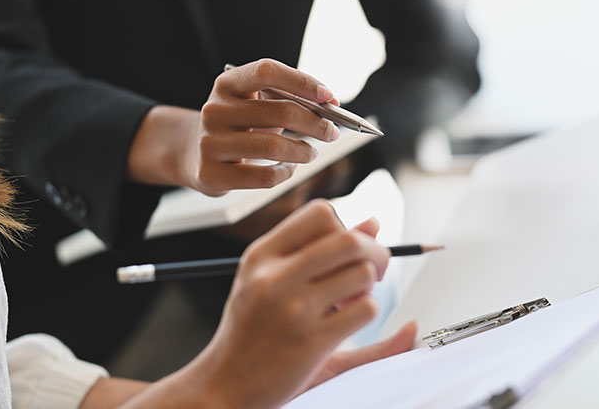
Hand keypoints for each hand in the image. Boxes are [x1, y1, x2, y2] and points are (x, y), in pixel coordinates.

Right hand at [111, 200, 413, 408]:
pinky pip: (366, 309)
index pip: (321, 213)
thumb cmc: (253, 330)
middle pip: (349, 240)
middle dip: (375, 251)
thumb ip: (321, 250)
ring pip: (363, 272)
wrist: (224, 386)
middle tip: (374, 270)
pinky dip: (367, 313)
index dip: (344, 228)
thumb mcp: (273, 281)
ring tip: (351, 302)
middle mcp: (274, 276)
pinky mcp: (311, 342)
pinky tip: (345, 323)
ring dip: (370, 287)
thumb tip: (374, 222)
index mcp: (261, 255)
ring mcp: (293, 309)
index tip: (344, 252)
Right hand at [127, 58, 340, 195]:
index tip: (330, 97)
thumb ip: (287, 99)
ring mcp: (210, 143)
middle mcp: (214, 110)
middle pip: (279, 112)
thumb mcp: (254, 104)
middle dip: (316, 124)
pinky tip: (289, 169)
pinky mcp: (211, 174)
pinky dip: (285, 173)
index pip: (267, 71)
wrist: (191, 153)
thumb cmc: (238, 126)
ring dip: (304, 151)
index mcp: (227, 84)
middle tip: (332, 133)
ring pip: (273, 147)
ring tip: (312, 152)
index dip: (302, 81)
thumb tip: (330, 104)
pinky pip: (263, 176)